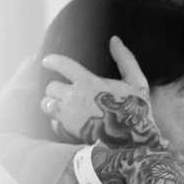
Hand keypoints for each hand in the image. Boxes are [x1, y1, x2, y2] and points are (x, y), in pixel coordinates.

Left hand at [40, 36, 162, 148]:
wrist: (132, 143)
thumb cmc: (136, 112)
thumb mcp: (137, 82)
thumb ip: (125, 59)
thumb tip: (115, 40)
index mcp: (88, 82)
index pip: (62, 65)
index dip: (52, 61)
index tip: (46, 61)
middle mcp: (74, 97)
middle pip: (51, 87)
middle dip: (55, 87)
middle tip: (63, 90)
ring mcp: (68, 116)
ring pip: (47, 104)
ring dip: (52, 103)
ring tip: (61, 105)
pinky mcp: (67, 132)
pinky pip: (52, 123)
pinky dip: (56, 121)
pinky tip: (66, 122)